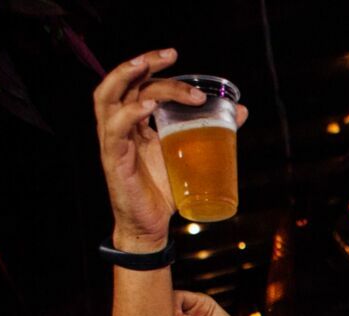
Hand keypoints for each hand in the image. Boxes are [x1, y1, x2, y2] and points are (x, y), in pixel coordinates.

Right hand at [92, 49, 248, 250]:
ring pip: (109, 97)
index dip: (151, 65)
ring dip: (127, 77)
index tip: (175, 55)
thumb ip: (209, 131)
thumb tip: (240, 110)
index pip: (136, 83)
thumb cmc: (165, 191)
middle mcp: (119, 126)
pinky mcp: (114, 160)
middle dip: (143, 63)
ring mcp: (114, 141)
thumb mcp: (190, 154)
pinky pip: (115, 130)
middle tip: (171, 56)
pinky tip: (146, 106)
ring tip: (148, 66)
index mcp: (135, 122)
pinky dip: (129, 113)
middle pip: (124, 83)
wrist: (151, 227)